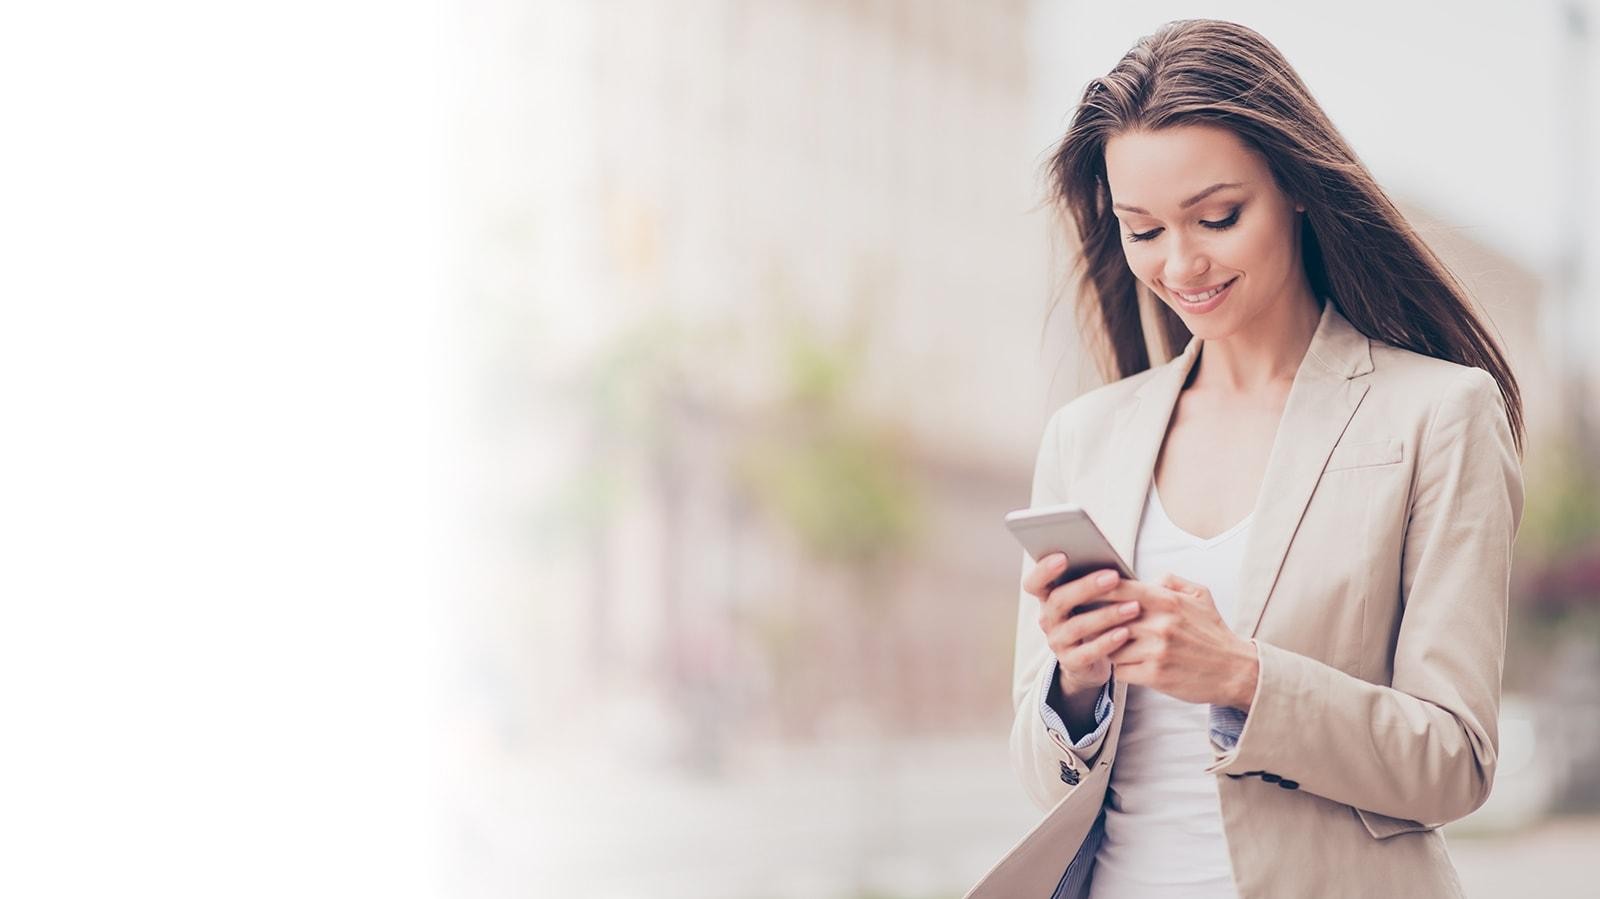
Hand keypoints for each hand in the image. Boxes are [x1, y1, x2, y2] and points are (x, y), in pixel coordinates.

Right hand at [1025, 553, 1143, 695]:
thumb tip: (1114, 566)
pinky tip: (1125, 633)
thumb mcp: (1088, 599)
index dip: (1043, 570)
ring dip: (1106, 615)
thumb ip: (1092, 582)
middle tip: (1113, 577)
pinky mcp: (1071, 662)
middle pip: (1058, 600)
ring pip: (1077, 626)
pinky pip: (1088, 652)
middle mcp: (1047, 620)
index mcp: (1047, 598)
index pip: (1033, 583)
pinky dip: (1107, 642)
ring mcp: (1057, 642)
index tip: (1063, 557)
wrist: (1089, 660)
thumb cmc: (1092, 616)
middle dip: (1087, 587)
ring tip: (1133, 606)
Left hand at [1103, 572, 1258, 708]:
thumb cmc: (1213, 632)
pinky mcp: (1154, 675)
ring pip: (1110, 646)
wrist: (1235, 670)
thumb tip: (1144, 579)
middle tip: (1091, 622)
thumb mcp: (1199, 595)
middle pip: (1107, 618)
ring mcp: (1155, 651)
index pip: (1119, 588)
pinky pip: (1120, 670)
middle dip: (1097, 621)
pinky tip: (1129, 664)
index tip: (1087, 592)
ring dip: (1108, 647)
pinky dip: (1121, 668)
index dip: (1098, 588)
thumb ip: (1170, 581)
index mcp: (1167, 601)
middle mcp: (1159, 624)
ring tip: (1113, 646)